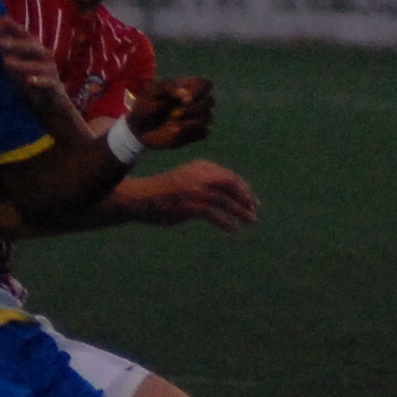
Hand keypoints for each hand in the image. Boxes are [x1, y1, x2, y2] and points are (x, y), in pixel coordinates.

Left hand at [0, 10, 64, 99]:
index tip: (2, 19)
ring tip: (7, 63)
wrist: (51, 104)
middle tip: (0, 43)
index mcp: (33, 47)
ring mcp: (50, 71)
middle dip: (17, 44)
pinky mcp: (54, 87)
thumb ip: (0, 35)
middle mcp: (44, 56)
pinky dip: (40, 81)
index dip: (13, 27)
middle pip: (32, 47)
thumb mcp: (12, 56)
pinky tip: (29, 81)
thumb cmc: (30, 76)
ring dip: (23, 64)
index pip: (23, 34)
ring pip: (38, 65)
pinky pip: (49, 83)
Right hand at [117, 160, 259, 231]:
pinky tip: (234, 230)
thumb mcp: (187, 179)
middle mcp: (201, 175)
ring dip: (240, 212)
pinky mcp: (191, 205)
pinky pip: (215, 215)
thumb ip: (205, 183)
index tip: (252, 201)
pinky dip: (226, 223)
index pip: (230, 176)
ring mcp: (196, 189)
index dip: (244, 189)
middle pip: (232, 185)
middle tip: (254, 211)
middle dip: (246, 198)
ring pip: (226, 200)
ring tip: (250, 221)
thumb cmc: (163, 191)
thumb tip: (227, 197)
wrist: (142, 197)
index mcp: (202, 166)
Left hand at [127, 76, 213, 148]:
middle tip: (177, 113)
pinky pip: (204, 132)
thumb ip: (170, 88)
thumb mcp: (152, 92)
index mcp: (187, 86)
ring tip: (172, 125)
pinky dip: (192, 134)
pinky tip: (176, 133)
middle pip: (210, 100)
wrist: (138, 129)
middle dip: (195, 108)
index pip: (206, 84)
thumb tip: (188, 96)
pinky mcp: (195, 133)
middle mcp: (195, 101)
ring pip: (208, 117)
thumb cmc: (145, 105)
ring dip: (191, 122)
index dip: (200, 91)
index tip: (186, 100)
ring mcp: (196, 117)